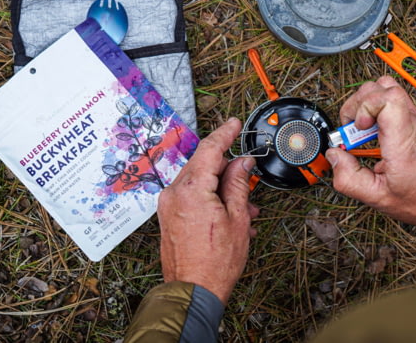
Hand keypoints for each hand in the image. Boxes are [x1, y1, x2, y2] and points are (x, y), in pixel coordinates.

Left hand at [157, 117, 259, 304]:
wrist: (192, 292)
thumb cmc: (215, 262)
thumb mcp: (236, 218)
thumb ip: (238, 184)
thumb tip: (242, 162)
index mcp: (191, 189)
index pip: (209, 149)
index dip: (225, 133)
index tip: (234, 124)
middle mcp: (174, 193)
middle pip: (203, 165)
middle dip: (227, 170)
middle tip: (247, 178)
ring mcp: (168, 205)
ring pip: (198, 182)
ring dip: (221, 188)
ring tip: (244, 209)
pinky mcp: (168, 216)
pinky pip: (191, 197)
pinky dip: (210, 199)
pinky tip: (228, 216)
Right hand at [325, 76, 415, 231]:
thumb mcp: (378, 198)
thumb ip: (349, 178)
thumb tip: (335, 157)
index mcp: (404, 140)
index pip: (388, 97)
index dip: (365, 105)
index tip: (358, 126)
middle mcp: (414, 124)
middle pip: (383, 87)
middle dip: (359, 104)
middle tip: (353, 130)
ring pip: (390, 89)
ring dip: (369, 104)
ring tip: (364, 129)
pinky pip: (397, 103)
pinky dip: (380, 111)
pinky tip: (377, 135)